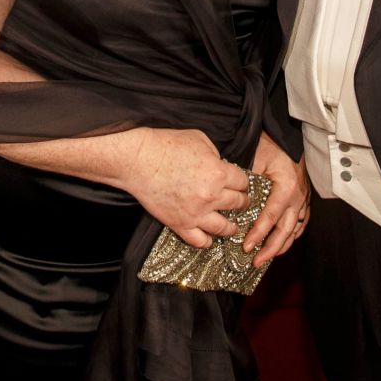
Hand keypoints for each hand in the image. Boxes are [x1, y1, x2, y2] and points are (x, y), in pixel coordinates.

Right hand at [126, 129, 249, 247]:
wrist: (137, 159)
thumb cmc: (165, 145)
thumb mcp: (199, 139)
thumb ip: (215, 155)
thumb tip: (221, 166)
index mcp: (218, 173)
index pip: (243, 182)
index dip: (243, 181)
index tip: (241, 184)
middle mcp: (211, 195)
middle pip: (238, 203)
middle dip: (241, 200)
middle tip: (240, 201)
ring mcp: (196, 212)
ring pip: (225, 227)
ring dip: (232, 226)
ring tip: (232, 226)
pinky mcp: (179, 224)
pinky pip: (199, 241)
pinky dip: (207, 241)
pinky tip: (209, 237)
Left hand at [244, 131, 309, 266]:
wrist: (284, 135)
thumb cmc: (268, 144)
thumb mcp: (255, 159)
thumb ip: (246, 181)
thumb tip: (229, 200)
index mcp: (286, 184)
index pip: (272, 216)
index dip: (259, 233)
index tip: (246, 246)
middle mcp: (298, 194)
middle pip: (285, 229)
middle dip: (269, 248)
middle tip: (255, 261)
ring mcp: (303, 198)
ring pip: (294, 229)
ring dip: (280, 246)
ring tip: (265, 258)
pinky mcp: (303, 200)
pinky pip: (301, 223)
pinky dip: (292, 236)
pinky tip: (282, 244)